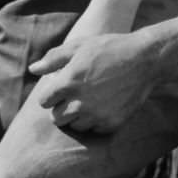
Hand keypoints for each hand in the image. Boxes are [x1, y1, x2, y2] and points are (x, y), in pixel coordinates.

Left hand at [30, 32, 155, 133]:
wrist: (144, 59)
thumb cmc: (109, 48)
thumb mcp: (79, 46)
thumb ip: (53, 59)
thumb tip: (32, 69)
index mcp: (69, 81)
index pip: (44, 101)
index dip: (51, 94)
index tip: (61, 87)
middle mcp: (80, 101)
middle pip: (57, 118)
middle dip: (61, 108)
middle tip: (74, 95)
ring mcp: (96, 114)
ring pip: (75, 126)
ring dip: (78, 116)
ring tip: (90, 99)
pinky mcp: (111, 124)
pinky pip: (94, 130)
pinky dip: (95, 121)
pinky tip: (103, 105)